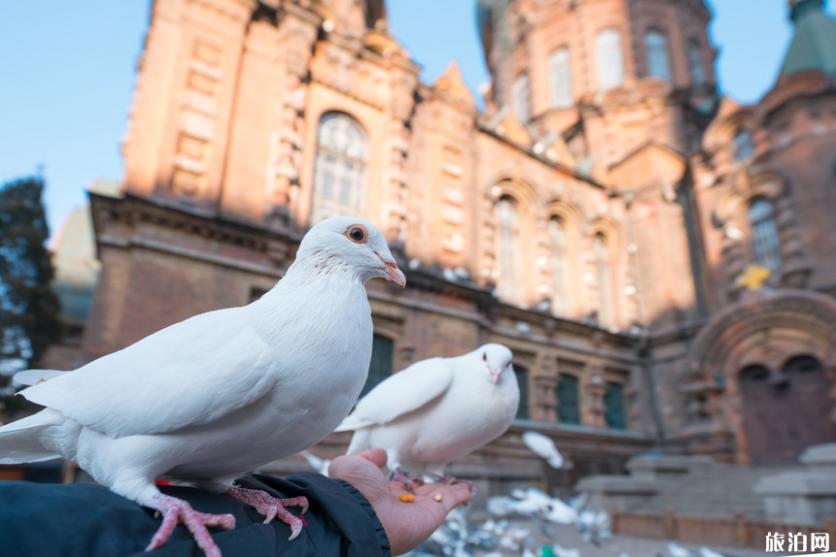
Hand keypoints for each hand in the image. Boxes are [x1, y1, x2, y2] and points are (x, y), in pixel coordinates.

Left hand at [329, 449, 472, 555]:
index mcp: (382, 493)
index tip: (415, 471)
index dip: (408, 478)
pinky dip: (462, 494)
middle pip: (423, 493)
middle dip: (434, 486)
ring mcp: (419, 509)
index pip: (400, 485)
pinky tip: (470, 489)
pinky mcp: (433, 513)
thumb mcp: (351, 465)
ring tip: (464, 484)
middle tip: (446, 478)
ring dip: (451, 490)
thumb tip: (383, 454)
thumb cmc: (352, 489)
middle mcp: (402, 503)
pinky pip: (451, 500)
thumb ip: (367, 458)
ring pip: (439, 496)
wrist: (359, 513)